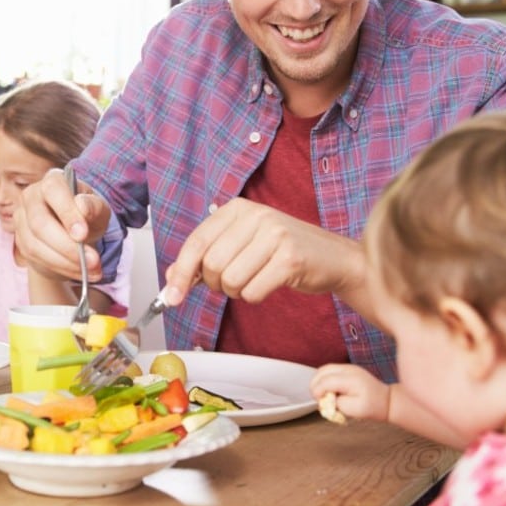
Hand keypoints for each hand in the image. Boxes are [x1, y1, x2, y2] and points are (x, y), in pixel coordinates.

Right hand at [12, 168, 111, 281]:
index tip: (83, 234)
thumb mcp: (98, 209)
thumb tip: (82, 206)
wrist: (73, 231)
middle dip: (66, 246)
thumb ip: (94, 206)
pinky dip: (60, 268)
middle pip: (39, 222)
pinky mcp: (20, 240)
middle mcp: (31, 197)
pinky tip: (78, 271)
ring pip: (35, 245)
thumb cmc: (86, 215)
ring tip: (91, 270)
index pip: (53, 191)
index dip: (67, 213)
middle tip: (92, 261)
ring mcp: (21, 219)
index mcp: (52, 181)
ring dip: (65, 262)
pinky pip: (36, 259)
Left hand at [162, 198, 367, 309]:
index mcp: (238, 208)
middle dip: (216, 284)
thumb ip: (206, 257)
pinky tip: (268, 284)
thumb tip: (172, 278)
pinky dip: (254, 297)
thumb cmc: (284, 251)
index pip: (196, 242)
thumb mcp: (241, 244)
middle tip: (232, 282)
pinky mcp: (291, 259)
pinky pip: (253, 291)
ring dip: (237, 292)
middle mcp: (256, 216)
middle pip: (212, 265)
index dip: (181, 272)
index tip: (171, 295)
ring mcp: (275, 235)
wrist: (334, 257)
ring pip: (231, 280)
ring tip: (254, 280)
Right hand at [310, 363, 390, 422]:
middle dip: (315, 385)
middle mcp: (348, 369)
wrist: (386, 400)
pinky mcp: (347, 369)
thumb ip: (337, 403)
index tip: (319, 402)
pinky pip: (329, 370)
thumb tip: (326, 399)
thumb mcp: (354, 410)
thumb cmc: (372, 407)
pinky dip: (324, 379)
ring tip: (322, 394)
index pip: (326, 381)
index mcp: (350, 379)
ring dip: (318, 381)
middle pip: (321, 371)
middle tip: (319, 398)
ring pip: (323, 369)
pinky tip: (328, 389)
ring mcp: (348, 367)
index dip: (317, 391)